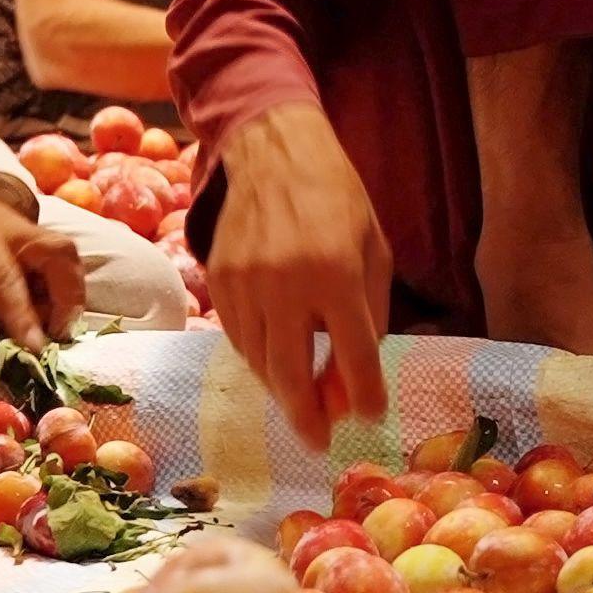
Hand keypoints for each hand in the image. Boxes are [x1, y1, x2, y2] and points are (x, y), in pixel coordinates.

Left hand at [0, 172, 87, 356]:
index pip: (3, 276)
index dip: (21, 313)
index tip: (34, 347)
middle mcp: (11, 229)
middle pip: (58, 255)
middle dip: (68, 298)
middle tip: (57, 337)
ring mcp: (28, 229)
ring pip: (68, 256)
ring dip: (71, 294)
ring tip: (57, 329)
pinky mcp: (34, 235)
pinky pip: (62, 260)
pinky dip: (65, 288)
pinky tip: (49, 312)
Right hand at [204, 101, 392, 444]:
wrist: (273, 152)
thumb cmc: (337, 199)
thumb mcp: (374, 249)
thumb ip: (370, 313)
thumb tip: (356, 378)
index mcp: (337, 273)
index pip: (354, 355)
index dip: (364, 395)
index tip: (369, 416)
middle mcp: (287, 284)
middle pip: (292, 374)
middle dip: (307, 417)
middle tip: (318, 441)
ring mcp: (245, 284)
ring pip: (259, 362)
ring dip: (281, 391)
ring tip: (301, 404)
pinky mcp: (218, 282)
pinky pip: (237, 339)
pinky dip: (257, 359)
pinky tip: (275, 364)